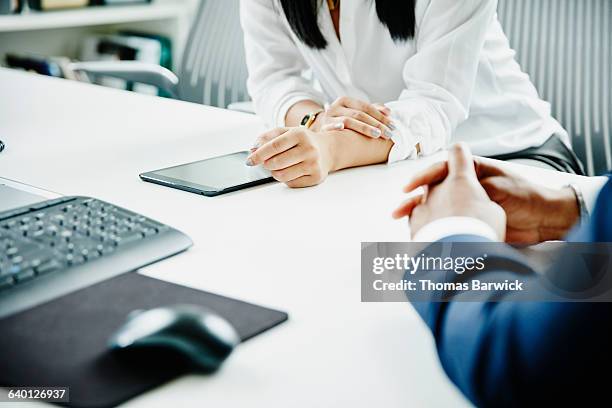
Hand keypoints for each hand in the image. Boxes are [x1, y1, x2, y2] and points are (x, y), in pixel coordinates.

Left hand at [247, 127, 332, 187]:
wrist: (328, 150)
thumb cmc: (303, 141)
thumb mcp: (286, 132)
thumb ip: (268, 137)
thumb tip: (253, 149)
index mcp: (300, 134)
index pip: (274, 146)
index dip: (258, 155)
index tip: (249, 160)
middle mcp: (309, 149)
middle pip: (276, 163)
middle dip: (266, 164)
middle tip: (267, 162)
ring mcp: (314, 164)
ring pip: (282, 175)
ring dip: (275, 173)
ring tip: (279, 166)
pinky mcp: (316, 177)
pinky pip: (291, 183)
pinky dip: (286, 179)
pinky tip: (291, 171)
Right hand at [313, 96, 394, 139]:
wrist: (320, 129)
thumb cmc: (342, 121)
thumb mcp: (356, 113)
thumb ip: (372, 111)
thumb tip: (388, 112)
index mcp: (346, 100)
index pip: (366, 107)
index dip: (380, 116)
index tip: (392, 125)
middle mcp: (336, 106)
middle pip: (360, 114)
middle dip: (376, 124)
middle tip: (388, 133)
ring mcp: (329, 117)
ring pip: (348, 120)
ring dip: (364, 128)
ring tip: (377, 135)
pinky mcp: (322, 128)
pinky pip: (330, 127)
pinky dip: (336, 126)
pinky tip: (342, 127)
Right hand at [394, 154, 579, 243]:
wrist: (544, 221)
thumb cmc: (525, 196)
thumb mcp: (496, 183)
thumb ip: (471, 178)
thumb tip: (449, 169)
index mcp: (471, 171)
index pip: (440, 169)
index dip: (422, 177)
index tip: (409, 187)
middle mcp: (466, 186)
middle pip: (432, 190)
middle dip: (414, 200)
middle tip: (399, 212)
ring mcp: (466, 205)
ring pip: (435, 208)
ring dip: (419, 216)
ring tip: (405, 226)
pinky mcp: (470, 223)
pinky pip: (446, 224)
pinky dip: (433, 229)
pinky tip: (421, 235)